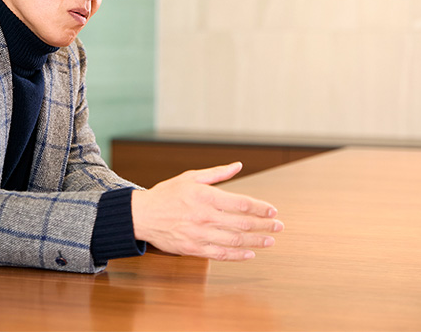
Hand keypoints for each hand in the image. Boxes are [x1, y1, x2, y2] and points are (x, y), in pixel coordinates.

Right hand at [130, 162, 283, 260]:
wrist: (141, 215)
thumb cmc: (166, 194)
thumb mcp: (190, 177)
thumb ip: (217, 173)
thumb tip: (238, 165)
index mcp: (205, 196)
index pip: (241, 203)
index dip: (260, 208)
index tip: (272, 211)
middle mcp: (205, 216)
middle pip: (242, 223)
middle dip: (264, 226)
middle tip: (279, 227)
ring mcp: (199, 234)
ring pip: (235, 241)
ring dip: (256, 241)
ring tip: (270, 241)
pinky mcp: (193, 248)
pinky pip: (220, 254)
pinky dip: (237, 255)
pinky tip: (250, 254)